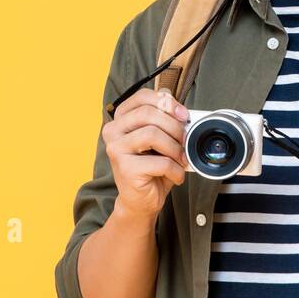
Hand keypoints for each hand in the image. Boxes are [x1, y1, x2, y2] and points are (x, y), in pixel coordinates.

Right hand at [104, 86, 190, 220]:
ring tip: (180, 160)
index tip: (184, 115)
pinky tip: (176, 176)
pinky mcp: (125, 168)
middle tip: (185, 141)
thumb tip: (180, 109)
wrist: (141, 199)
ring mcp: (116, 149)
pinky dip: (175, 169)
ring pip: (153, 134)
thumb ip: (165, 120)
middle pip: (148, 114)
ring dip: (175, 148)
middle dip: (174, 127)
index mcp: (121, 118)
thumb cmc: (152, 166)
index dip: (167, 102)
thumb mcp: (160, 138)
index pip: (143, 97)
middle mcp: (113, 130)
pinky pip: (159, 162)